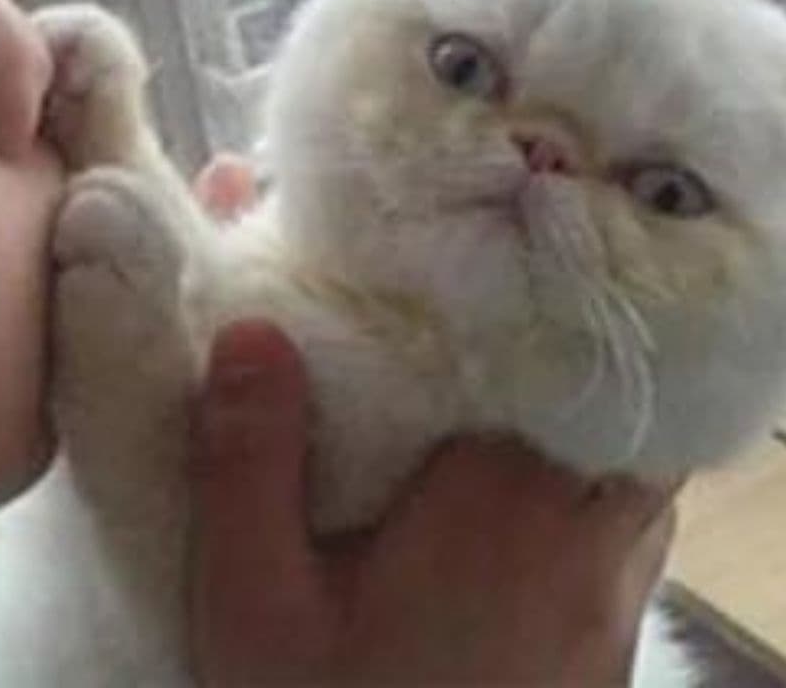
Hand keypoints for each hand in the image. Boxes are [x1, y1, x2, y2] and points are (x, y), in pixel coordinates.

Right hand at [190, 321, 677, 686]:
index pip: (560, 355)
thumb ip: (248, 465)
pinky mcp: (611, 637)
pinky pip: (627, 515)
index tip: (481, 241)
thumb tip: (250, 328)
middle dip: (556, 335)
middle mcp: (585, 538)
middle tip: (482, 294)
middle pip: (614, 392)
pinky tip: (513, 471)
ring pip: (632, 454)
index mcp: (504, 507)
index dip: (530, 288)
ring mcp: (613, 594)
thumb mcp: (256, 606)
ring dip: (576, 402)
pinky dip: (589, 468)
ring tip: (497, 369)